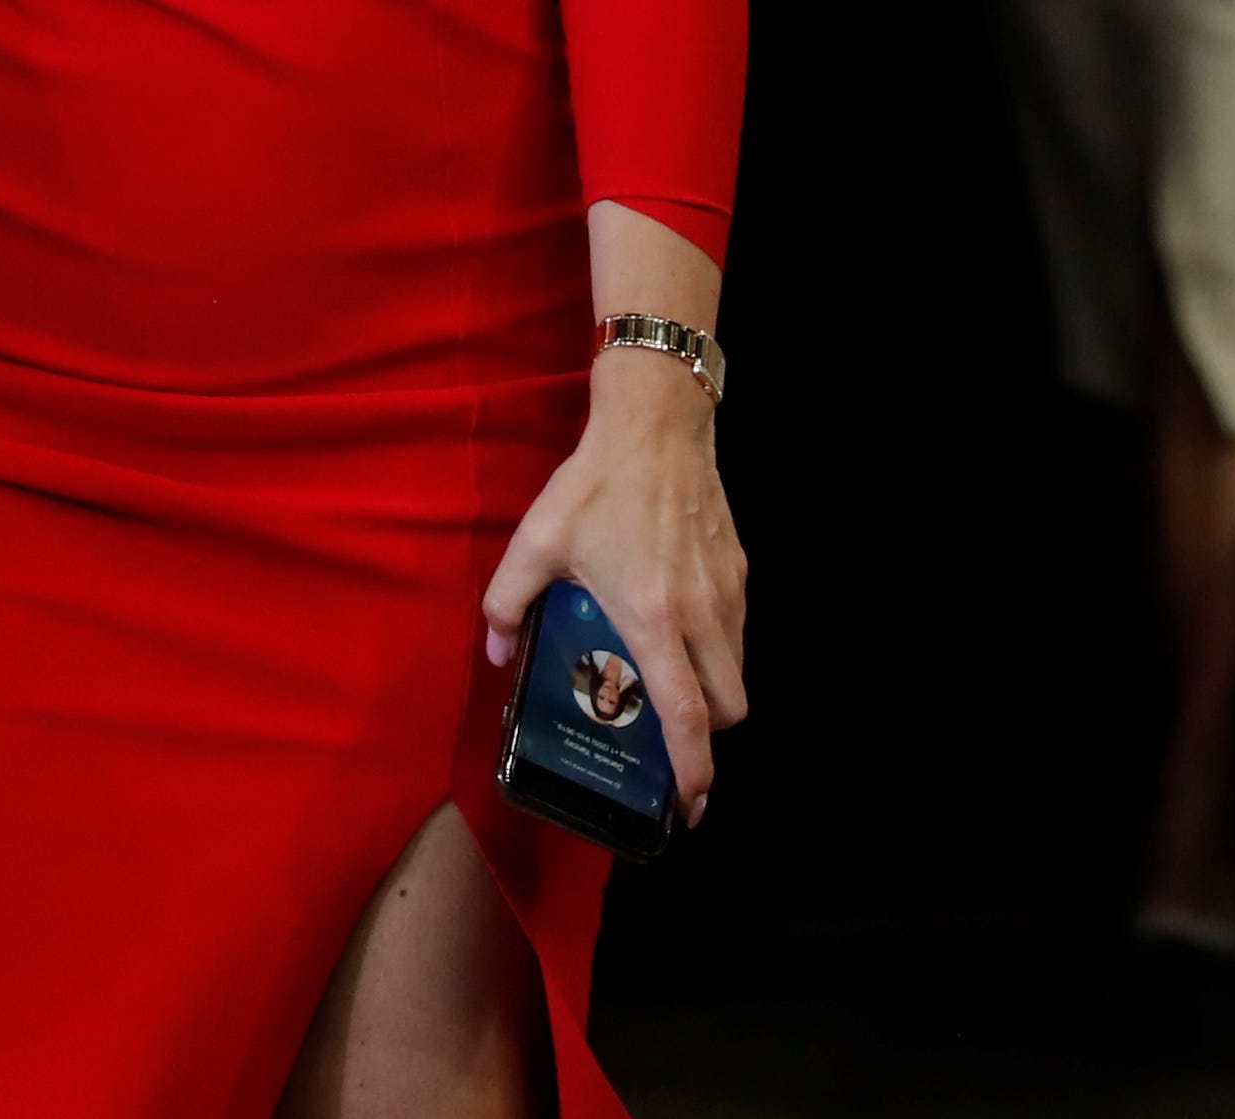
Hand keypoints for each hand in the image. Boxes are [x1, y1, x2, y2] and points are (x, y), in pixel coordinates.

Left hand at [480, 348, 749, 820]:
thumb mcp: (535, 542)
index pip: (685, 716)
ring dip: (714, 695)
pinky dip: (719, 653)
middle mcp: (703, 616)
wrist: (657, 426)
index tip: (692, 806)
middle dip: (706, 739)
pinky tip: (679, 631)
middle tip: (669, 742)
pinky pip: (739, 635)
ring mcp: (729, 594)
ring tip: (670, 687)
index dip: (693, 769)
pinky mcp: (740, 571)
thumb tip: (494, 657)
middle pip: (728, 709)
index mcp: (653, 620)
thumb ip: (505, 604)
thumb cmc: (595, 486)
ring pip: (739, 673)